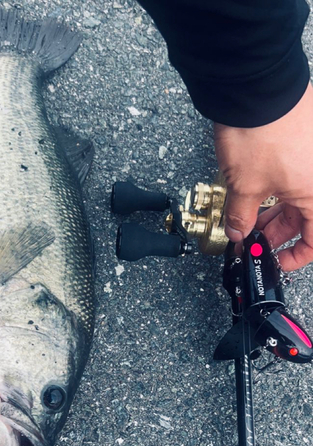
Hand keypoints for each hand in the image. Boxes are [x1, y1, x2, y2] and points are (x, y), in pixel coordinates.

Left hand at [214, 82, 312, 271]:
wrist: (255, 85)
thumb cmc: (258, 133)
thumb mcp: (244, 185)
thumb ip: (241, 215)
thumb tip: (238, 232)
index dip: (296, 257)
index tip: (276, 262)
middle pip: (305, 217)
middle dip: (277, 232)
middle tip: (254, 239)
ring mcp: (312, 159)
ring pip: (299, 195)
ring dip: (275, 211)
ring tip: (250, 218)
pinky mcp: (304, 141)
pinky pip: (296, 175)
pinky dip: (277, 188)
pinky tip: (257, 193)